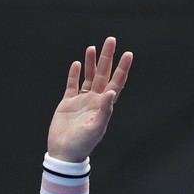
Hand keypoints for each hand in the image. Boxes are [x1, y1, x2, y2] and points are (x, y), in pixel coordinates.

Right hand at [47, 37, 132, 161]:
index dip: (122, 68)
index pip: (117, 82)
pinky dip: (75, 74)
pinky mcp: (67, 104)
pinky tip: (78, 64)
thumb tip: (112, 92)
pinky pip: (72, 85)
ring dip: (92, 63)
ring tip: (93, 47)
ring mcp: (82, 101)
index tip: (128, 54)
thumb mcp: (96, 127)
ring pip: (89, 77)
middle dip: (107, 57)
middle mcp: (95, 101)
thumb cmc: (83, 144)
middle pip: (104, 74)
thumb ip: (104, 110)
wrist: (65, 153)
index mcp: (105, 105)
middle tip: (111, 40)